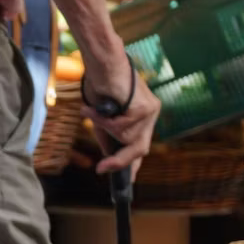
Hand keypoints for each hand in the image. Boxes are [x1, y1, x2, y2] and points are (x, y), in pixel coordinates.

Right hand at [85, 63, 161, 177]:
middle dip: (120, 161)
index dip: (134, 164)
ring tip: (92, 113)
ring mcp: (150, 111)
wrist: (102, 63)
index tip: (129, 180)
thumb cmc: (101, 84)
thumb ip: (109, 136)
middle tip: (101, 168)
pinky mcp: (144, 108)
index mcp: (143, 116)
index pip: (140, 145)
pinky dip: (104, 122)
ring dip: (106, 129)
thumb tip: (109, 157)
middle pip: (140, 148)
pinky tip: (95, 110)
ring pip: (128, 139)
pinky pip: (122, 128)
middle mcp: (151, 114)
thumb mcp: (103, 117)